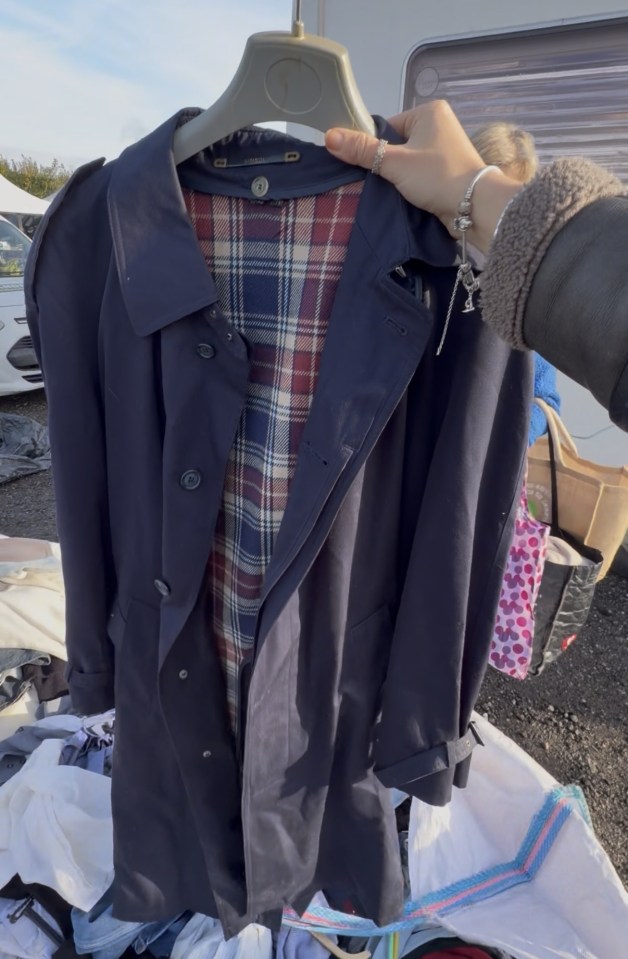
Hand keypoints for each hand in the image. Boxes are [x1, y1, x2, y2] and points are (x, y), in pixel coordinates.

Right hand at [325, 101, 522, 252]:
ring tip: (392, 193)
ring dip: (399, 178)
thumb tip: (329, 137)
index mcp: (429, 112)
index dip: (376, 148)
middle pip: (397, 145)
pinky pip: (421, 175)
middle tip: (380, 183)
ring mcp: (447, 150)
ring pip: (409, 162)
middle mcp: (440, 125)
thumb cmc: (437, 176)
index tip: (371, 168)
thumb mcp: (395, 162)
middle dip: (387, 165)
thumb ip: (363, 151)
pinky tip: (406, 198)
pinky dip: (412, 186)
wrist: (475, 208)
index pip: (388, 127)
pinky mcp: (450, 172)